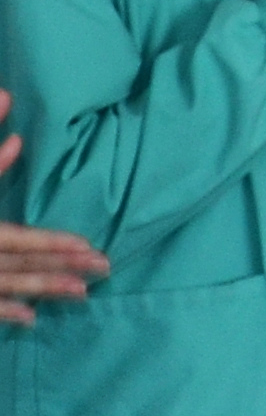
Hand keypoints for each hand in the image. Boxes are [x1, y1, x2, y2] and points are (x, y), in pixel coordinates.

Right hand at [0, 96, 110, 330]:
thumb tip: (7, 97)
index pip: (12, 238)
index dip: (51, 243)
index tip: (89, 246)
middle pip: (13, 266)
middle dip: (59, 269)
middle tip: (105, 270)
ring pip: (0, 285)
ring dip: (40, 289)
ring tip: (82, 292)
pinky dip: (0, 312)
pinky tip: (28, 318)